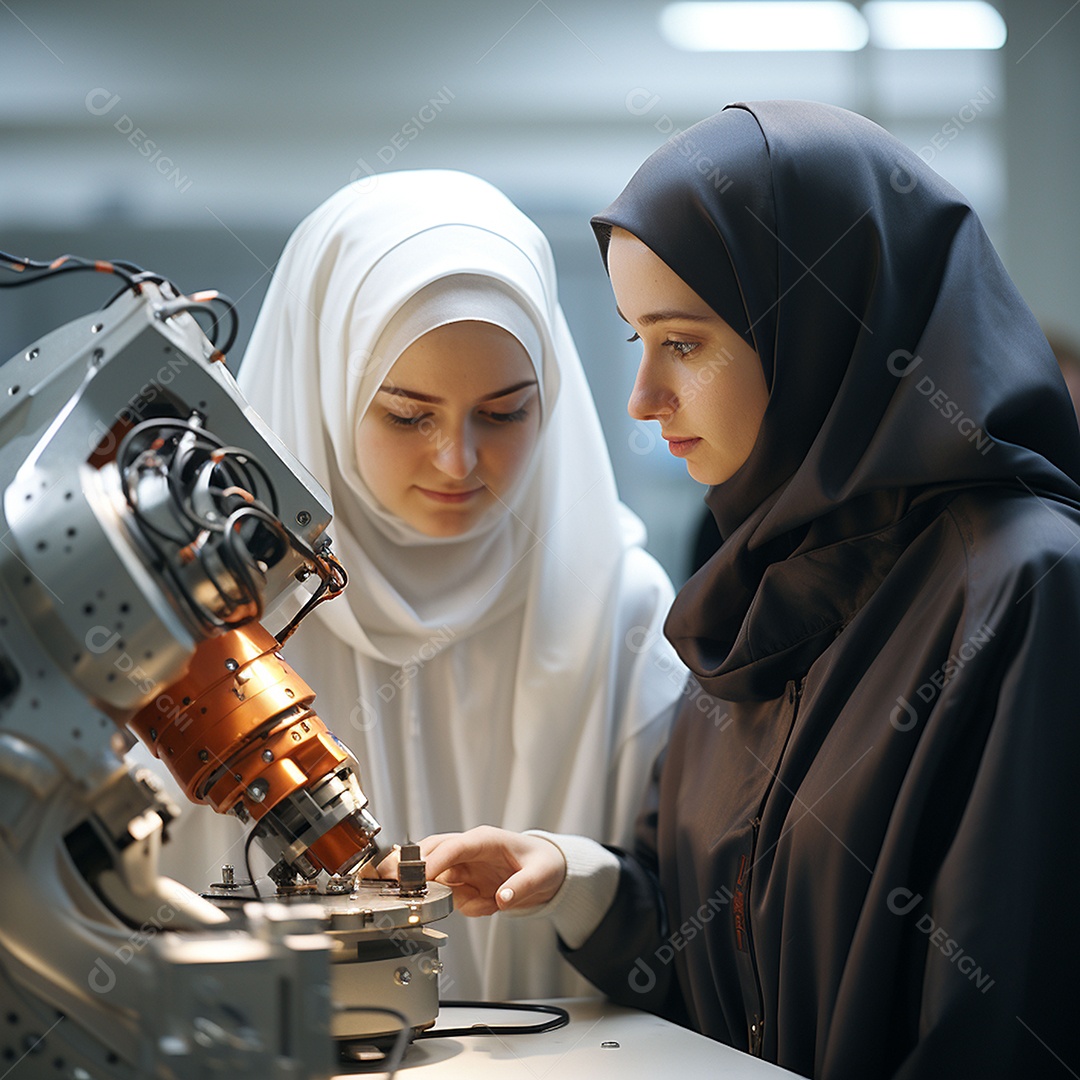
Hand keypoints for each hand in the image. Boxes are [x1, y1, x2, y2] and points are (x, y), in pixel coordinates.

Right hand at [419, 826, 566, 916]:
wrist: (548, 871)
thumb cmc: (543, 863)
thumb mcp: (541, 874)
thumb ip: (521, 886)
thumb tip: (502, 898)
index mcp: (484, 840)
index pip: (451, 847)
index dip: (432, 862)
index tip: (418, 879)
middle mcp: (469, 851)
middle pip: (429, 853)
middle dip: (413, 868)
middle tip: (404, 887)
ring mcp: (465, 867)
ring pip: (437, 880)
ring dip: (451, 898)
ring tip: (486, 903)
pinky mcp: (465, 883)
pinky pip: (453, 899)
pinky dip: (468, 907)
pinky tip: (490, 905)